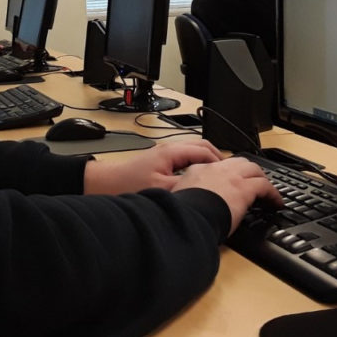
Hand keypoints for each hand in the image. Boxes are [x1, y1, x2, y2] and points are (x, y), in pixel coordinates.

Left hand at [83, 140, 223, 194]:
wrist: (104, 184)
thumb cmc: (127, 185)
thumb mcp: (162, 190)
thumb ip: (186, 187)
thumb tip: (206, 189)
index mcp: (172, 151)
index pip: (206, 150)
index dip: (222, 162)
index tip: (232, 174)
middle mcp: (169, 148)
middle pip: (202, 147)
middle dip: (218, 159)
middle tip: (229, 174)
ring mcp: (164, 154)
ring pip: (194, 152)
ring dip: (207, 162)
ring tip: (217, 177)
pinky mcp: (160, 162)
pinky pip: (185, 158)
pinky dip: (196, 165)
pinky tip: (197, 180)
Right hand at [170, 157, 282, 233]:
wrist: (187, 215)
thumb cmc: (181, 212)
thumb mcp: (178, 198)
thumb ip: (186, 196)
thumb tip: (187, 205)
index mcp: (197, 171)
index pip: (216, 166)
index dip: (227, 173)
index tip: (231, 181)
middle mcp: (215, 169)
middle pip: (238, 162)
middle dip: (248, 170)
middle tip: (254, 181)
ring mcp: (231, 177)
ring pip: (253, 170)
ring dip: (261, 179)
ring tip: (267, 190)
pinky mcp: (244, 188)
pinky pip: (265, 186)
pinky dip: (272, 194)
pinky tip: (275, 203)